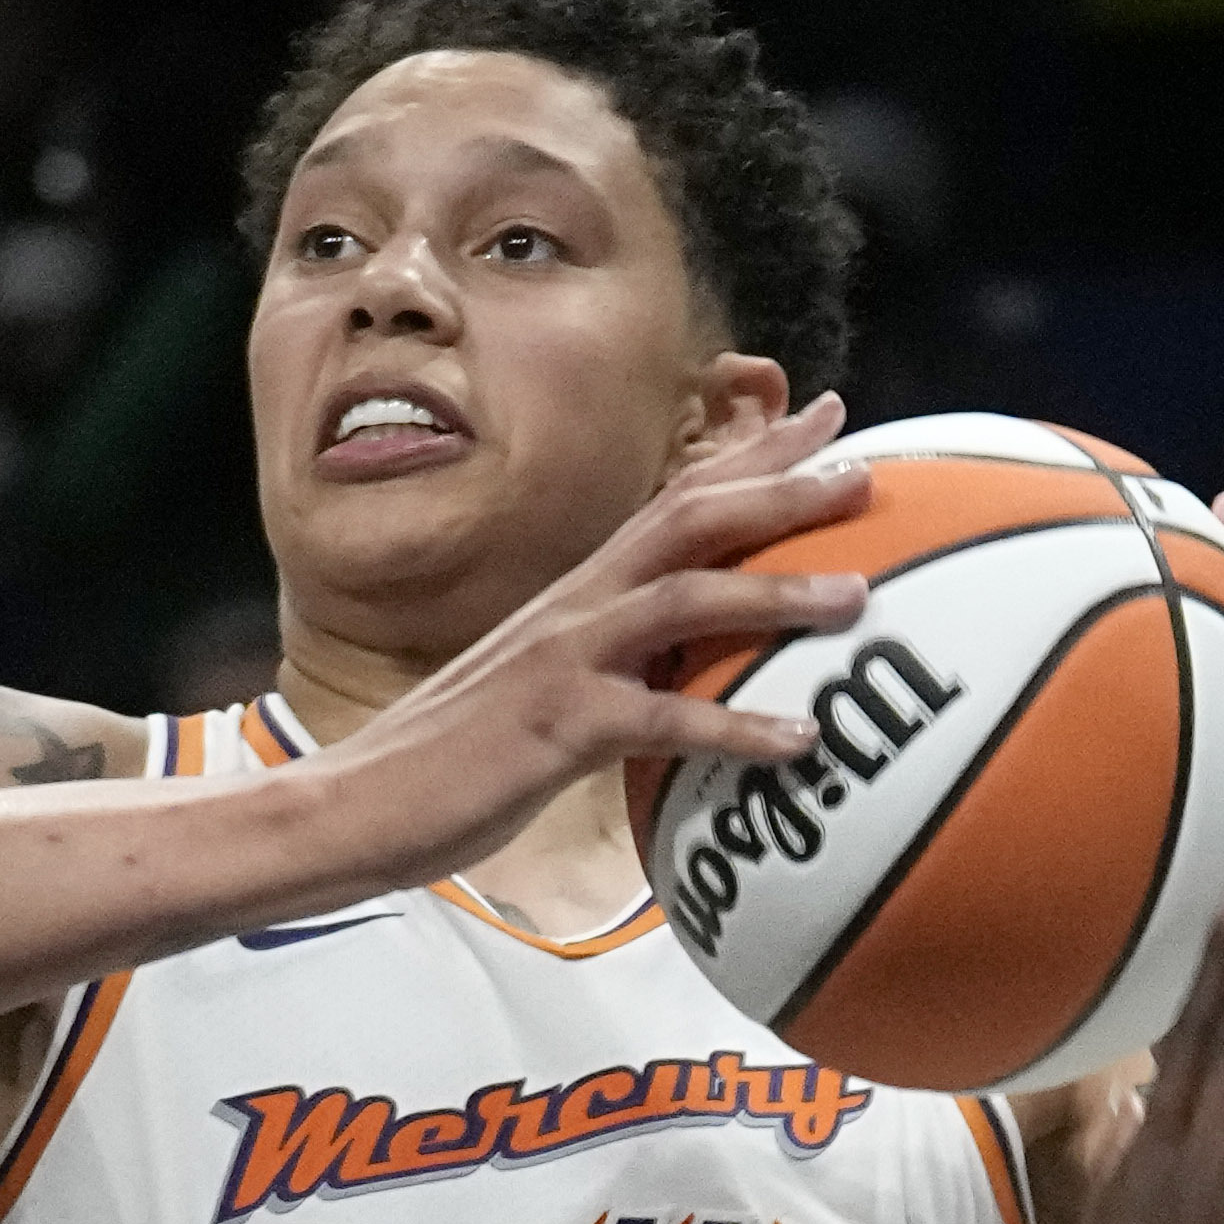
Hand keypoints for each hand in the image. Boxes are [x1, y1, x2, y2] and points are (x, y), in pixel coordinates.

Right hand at [306, 398, 873, 887]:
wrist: (359, 803)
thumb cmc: (453, 760)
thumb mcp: (543, 694)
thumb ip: (612, 673)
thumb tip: (683, 683)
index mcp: (575, 595)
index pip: (674, 501)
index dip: (750, 456)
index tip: (824, 420)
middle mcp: (574, 608)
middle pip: (688, 518)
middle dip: (778, 487)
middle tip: (865, 470)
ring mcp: (565, 661)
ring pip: (684, 599)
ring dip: (775, 591)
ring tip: (859, 598)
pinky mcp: (558, 729)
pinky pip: (663, 722)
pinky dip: (736, 728)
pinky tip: (798, 742)